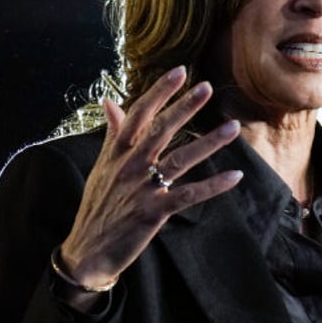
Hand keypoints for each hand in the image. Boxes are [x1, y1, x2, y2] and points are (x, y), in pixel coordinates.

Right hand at [59, 66, 242, 298]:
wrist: (87, 251)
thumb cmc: (98, 206)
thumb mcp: (101, 166)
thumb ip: (112, 133)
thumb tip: (108, 101)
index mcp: (117, 152)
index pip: (138, 114)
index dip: (159, 92)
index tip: (180, 71)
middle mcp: (129, 166)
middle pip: (160, 130)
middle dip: (184, 107)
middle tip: (207, 87)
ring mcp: (141, 189)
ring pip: (179, 159)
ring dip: (208, 143)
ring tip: (232, 127)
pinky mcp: (153, 212)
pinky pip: (188, 195)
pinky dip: (212, 186)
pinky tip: (234, 176)